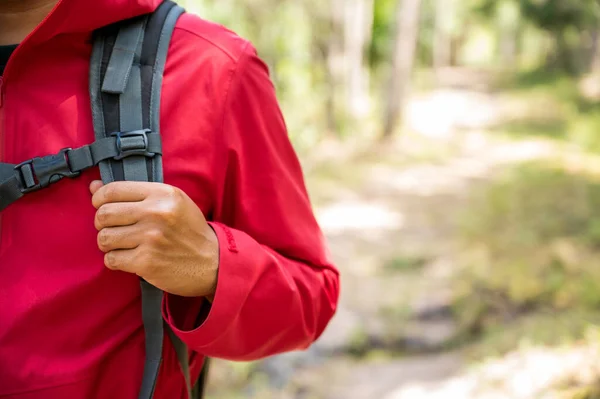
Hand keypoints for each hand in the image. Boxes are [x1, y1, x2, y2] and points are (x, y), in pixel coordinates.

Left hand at [90, 180, 218, 297]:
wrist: (212, 263)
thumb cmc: (190, 231)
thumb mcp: (172, 203)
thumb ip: (135, 194)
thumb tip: (93, 187)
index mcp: (163, 194)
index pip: (113, 190)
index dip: (99, 199)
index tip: (102, 206)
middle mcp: (156, 213)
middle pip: (104, 214)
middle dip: (103, 224)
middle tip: (116, 229)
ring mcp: (150, 238)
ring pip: (104, 238)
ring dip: (109, 244)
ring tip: (124, 244)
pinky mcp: (146, 262)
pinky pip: (112, 259)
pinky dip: (116, 260)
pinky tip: (130, 258)